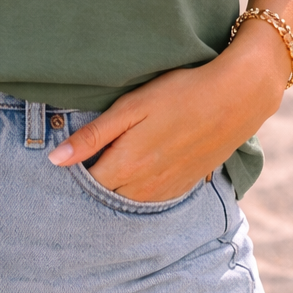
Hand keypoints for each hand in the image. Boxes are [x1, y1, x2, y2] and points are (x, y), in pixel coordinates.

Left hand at [49, 24, 289, 201]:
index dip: (75, 168)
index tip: (72, 151)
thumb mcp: (132, 106)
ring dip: (117, 185)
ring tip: (118, 156)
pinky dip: (141, 188)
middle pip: (105, 194)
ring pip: (128, 200)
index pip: (85, 182)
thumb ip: (93, 136)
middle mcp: (145, 186)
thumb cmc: (180, 92)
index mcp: (126, 164)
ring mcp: (167, 190)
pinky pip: (152, 199)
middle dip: (94, 178)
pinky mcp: (185, 186)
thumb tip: (55, 160)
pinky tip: (143, 166)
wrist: (236, 98)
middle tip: (93, 152)